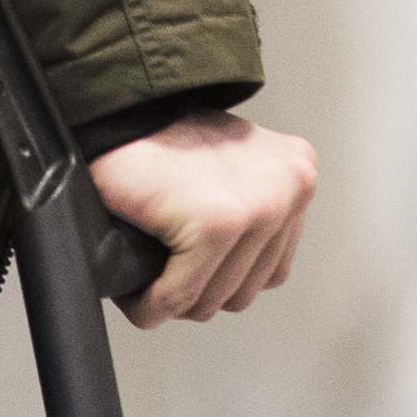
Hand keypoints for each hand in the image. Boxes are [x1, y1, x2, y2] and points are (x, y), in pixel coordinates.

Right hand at [87, 111, 316, 325]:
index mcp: (298, 176)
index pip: (271, 272)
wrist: (118, 113)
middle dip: (194, 292)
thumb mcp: (230, 175)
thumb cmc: (161, 143)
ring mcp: (258, 208)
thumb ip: (252, 215)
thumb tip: (241, 276)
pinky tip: (134, 290)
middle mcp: (290, 189)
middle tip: (159, 274)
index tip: (187, 268)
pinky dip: (149, 303)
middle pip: (243, 292)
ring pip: (212, 301)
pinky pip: (179, 296)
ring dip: (171, 301)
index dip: (220, 279)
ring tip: (146, 278)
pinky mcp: (215, 225)